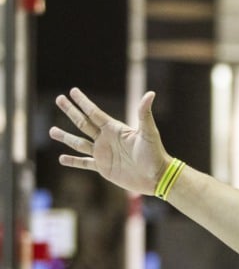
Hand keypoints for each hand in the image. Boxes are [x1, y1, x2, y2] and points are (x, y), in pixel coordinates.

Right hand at [49, 88, 170, 195]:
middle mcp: (106, 139)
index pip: (95, 113)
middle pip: (83, 123)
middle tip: (58, 99)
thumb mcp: (149, 132)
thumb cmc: (155, 153)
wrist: (157, 177)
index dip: (83, 102)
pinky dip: (73, 161)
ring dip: (65, 137)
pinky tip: (62, 158)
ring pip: (79, 143)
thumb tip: (150, 93)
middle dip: (71, 111)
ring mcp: (103, 154)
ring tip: (51, 131)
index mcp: (115, 129)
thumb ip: (144, 113)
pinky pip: (85, 163)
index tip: (72, 91)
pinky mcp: (104, 168)